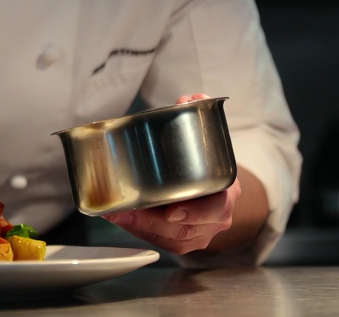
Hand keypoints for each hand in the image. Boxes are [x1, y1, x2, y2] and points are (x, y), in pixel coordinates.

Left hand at [101, 93, 239, 254]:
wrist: (221, 192)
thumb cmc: (210, 166)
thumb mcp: (210, 145)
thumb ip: (198, 120)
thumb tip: (190, 98)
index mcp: (224, 197)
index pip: (215, 210)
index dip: (195, 214)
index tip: (173, 213)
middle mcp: (213, 222)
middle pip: (183, 230)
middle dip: (150, 222)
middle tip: (125, 211)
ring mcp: (196, 235)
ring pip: (167, 239)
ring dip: (137, 227)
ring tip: (114, 213)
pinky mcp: (178, 241)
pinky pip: (158, 241)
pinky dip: (137, 230)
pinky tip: (118, 217)